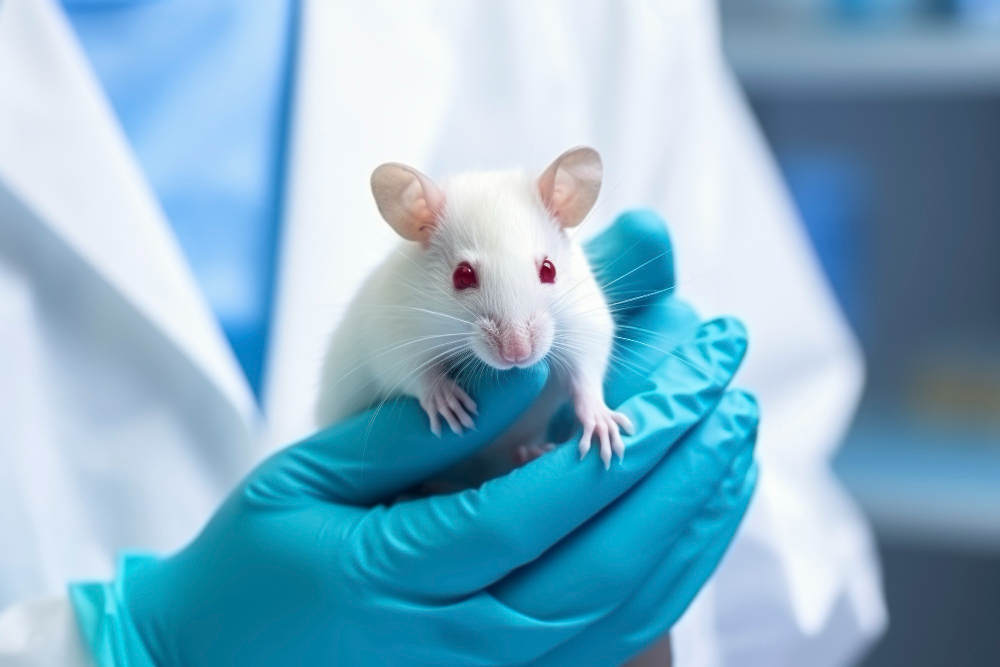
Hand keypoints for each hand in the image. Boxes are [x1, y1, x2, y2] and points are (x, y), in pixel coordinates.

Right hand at [69, 211, 757, 665]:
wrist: (218, 663)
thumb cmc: (253, 564)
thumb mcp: (303, 482)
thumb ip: (410, 433)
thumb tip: (515, 374)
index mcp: (405, 572)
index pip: (548, 503)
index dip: (634, 439)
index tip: (692, 376)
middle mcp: (463, 636)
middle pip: (606, 555)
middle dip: (685, 470)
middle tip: (734, 391)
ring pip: (623, 606)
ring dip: (693, 525)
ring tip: (738, 448)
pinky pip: (605, 638)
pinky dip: (665, 580)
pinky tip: (696, 526)